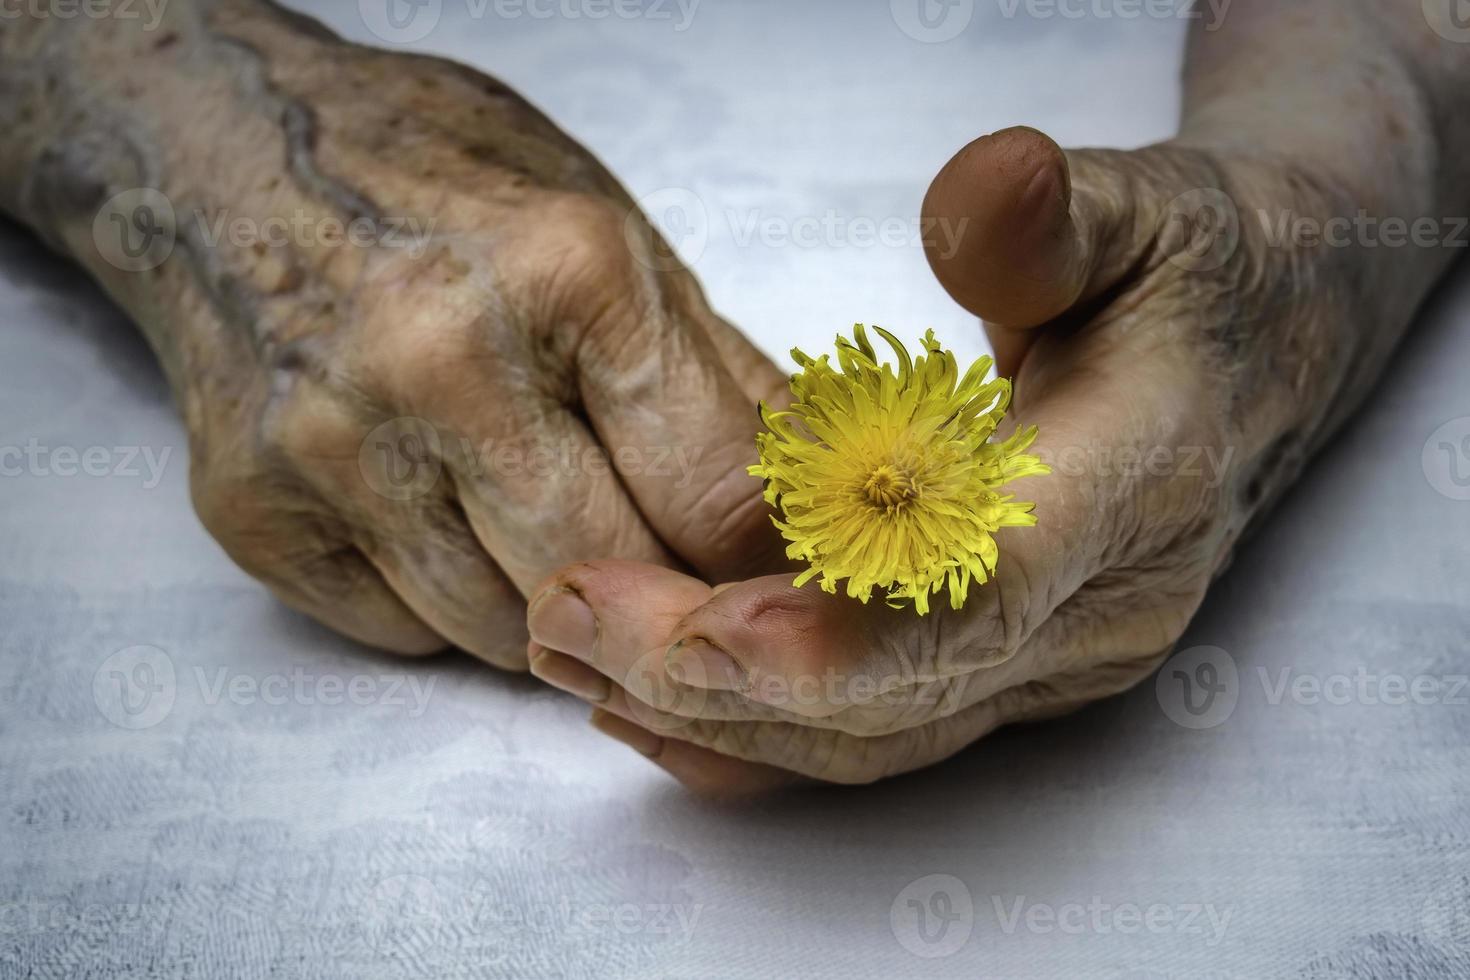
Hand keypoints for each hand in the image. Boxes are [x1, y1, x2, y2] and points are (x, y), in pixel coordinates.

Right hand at [0, 3, 785, 667]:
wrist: (225, 154)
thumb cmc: (438, 184)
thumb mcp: (613, 234)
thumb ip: (723, 375)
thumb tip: (813, 494)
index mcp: (569, 273)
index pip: (715, 495)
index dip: (759, 553)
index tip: (767, 570)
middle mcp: (444, 361)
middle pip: (610, 578)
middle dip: (657, 594)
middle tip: (666, 566)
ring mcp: (335, 444)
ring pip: (505, 633)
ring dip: (549, 607)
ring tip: (538, 515)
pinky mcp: (252, 509)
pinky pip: (402, 634)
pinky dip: (446, 601)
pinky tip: (440, 513)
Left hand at [523, 126, 1387, 790]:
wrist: (1265, 349)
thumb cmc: (1194, 273)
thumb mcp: (1141, 208)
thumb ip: (1054, 217)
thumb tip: (989, 189)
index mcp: (1143, 481)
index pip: (989, 588)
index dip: (848, 629)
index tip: (703, 630)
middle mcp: (1105, 605)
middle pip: (900, 689)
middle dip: (721, 675)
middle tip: (569, 617)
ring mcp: (1061, 656)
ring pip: (877, 737)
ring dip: (720, 715)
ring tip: (577, 652)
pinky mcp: (1015, 669)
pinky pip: (878, 733)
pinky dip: (761, 725)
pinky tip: (657, 694)